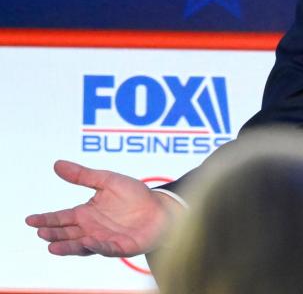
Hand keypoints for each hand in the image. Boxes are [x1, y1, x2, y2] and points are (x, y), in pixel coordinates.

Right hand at [25, 160, 180, 256]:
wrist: (162, 208)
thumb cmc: (135, 195)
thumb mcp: (108, 181)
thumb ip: (83, 175)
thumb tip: (57, 164)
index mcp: (86, 214)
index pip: (61, 218)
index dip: (46, 219)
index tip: (30, 220)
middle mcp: (92, 229)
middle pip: (68, 234)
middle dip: (54, 234)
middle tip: (41, 232)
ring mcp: (105, 240)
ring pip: (82, 245)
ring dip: (69, 246)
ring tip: (53, 247)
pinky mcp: (121, 247)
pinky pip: (108, 248)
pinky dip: (98, 246)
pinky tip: (90, 242)